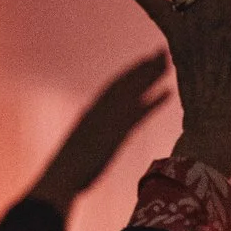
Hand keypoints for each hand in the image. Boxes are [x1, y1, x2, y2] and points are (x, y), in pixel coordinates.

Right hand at [26, 51, 171, 212]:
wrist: (61, 178)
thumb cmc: (68, 170)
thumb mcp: (80, 148)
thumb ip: (90, 137)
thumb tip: (94, 137)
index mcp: (91, 112)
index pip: (113, 86)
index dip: (130, 72)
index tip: (144, 60)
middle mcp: (100, 110)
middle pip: (126, 82)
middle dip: (144, 66)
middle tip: (161, 52)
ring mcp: (108, 120)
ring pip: (133, 91)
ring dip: (151, 75)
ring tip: (168, 62)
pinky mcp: (116, 133)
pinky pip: (139, 113)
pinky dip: (154, 102)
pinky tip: (169, 92)